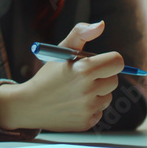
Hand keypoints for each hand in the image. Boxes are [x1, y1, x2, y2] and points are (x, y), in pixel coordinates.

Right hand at [0, 21, 121, 131]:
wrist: (29, 104)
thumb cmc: (48, 75)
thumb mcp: (61, 50)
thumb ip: (81, 33)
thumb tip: (102, 24)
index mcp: (84, 69)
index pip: (117, 62)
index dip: (110, 60)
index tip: (100, 62)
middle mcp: (88, 90)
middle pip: (114, 80)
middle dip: (102, 76)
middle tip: (83, 77)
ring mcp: (88, 108)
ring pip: (108, 96)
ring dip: (97, 93)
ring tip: (76, 91)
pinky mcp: (87, 123)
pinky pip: (100, 111)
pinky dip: (91, 108)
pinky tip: (74, 104)